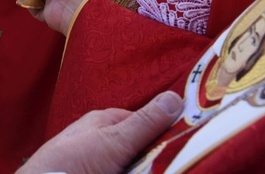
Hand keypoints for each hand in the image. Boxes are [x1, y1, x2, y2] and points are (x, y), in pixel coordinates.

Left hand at [16, 91, 182, 173]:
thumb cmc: (74, 160)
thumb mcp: (114, 140)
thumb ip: (144, 123)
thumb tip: (176, 96)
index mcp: (104, 122)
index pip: (143, 122)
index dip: (165, 131)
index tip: (190, 141)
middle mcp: (102, 139)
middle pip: (140, 146)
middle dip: (156, 155)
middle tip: (181, 160)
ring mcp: (99, 161)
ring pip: (131, 163)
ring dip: (146, 166)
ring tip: (169, 167)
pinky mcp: (99, 171)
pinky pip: (122, 169)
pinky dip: (133, 170)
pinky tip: (144, 171)